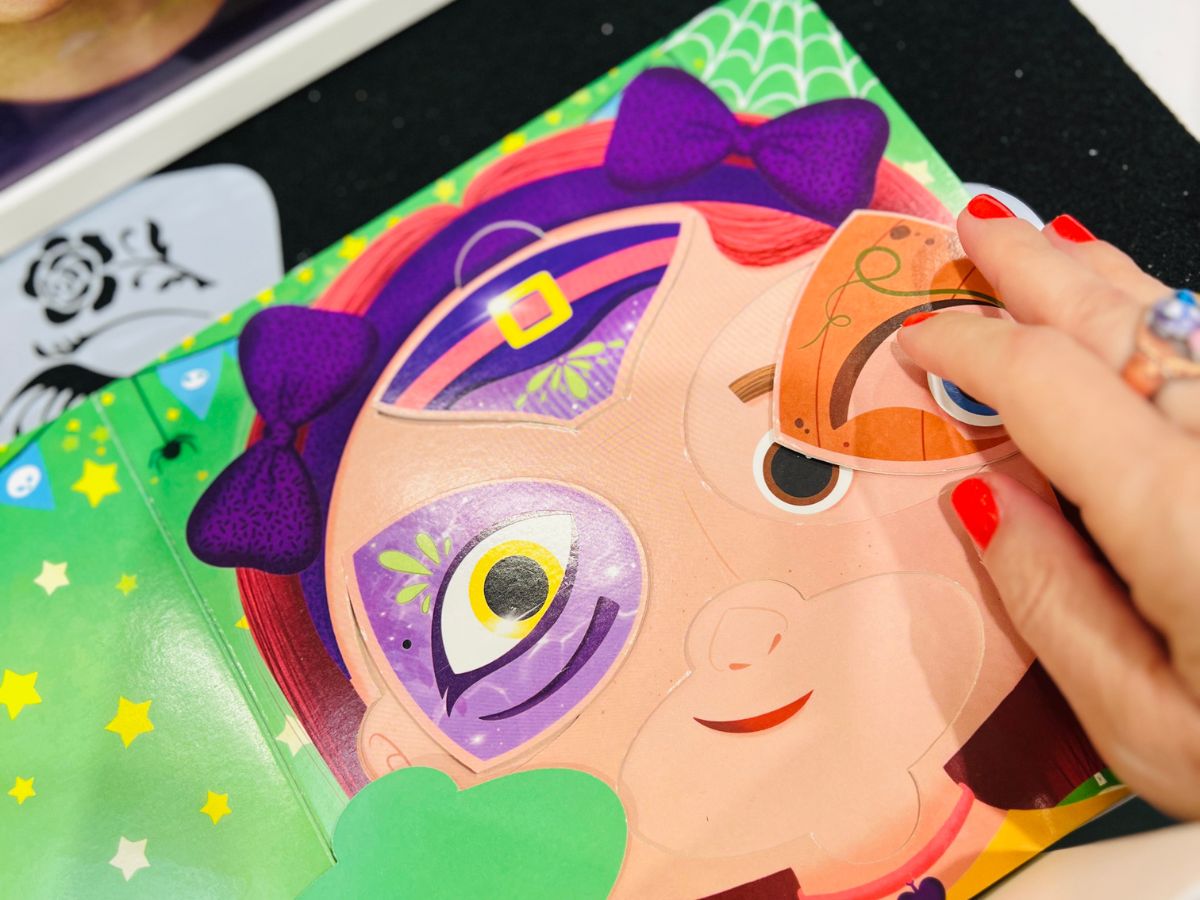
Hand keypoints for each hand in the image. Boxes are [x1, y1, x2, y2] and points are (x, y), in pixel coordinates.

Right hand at [897, 195, 1199, 819]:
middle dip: (1034, 268)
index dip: (966, 344)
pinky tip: (1152, 315)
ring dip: (1108, 280)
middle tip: (979, 231)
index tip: (918, 340)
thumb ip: (1049, 602)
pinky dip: (1174, 321)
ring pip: (1185, 324)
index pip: (1042, 378)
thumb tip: (985, 502)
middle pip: (1118, 321)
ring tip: (1053, 248)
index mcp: (1179, 510)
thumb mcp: (1145, 728)